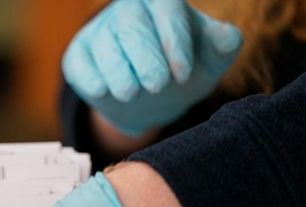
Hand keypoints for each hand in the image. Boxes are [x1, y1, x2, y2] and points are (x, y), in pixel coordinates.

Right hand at [62, 0, 242, 135]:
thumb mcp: (210, 60)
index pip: (165, 6)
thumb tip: (226, 37)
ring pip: (104, 44)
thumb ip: (224, 46)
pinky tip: (103, 91)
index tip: (183, 74)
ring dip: (117, 71)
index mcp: (161, 2)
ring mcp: (100, 32)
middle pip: (130, 24)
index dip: (173, 38)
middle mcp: (127, 11)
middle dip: (144, 56)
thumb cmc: (183, 70)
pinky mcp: (79, 56)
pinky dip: (89, 76)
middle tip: (157, 85)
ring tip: (131, 94)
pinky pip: (79, 62)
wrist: (151, 97)